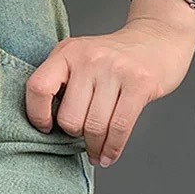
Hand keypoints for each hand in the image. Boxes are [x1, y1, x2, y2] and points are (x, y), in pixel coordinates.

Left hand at [24, 16, 194, 166]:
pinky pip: (120, 127)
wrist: (157, 38)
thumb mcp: (79, 56)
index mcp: (67, 52)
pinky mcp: (140, 83)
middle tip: (80, 137)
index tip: (45, 127)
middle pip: (69, 117)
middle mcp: (88, 58)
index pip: (38, 87)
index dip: (37, 114)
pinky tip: (108, 156)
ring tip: (95, 152)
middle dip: (74, 134)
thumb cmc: (112, 56)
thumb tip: (48, 124)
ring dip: (94, 147)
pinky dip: (112, 149)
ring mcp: (115, 69)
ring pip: (94, 126)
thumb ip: (61, 80)